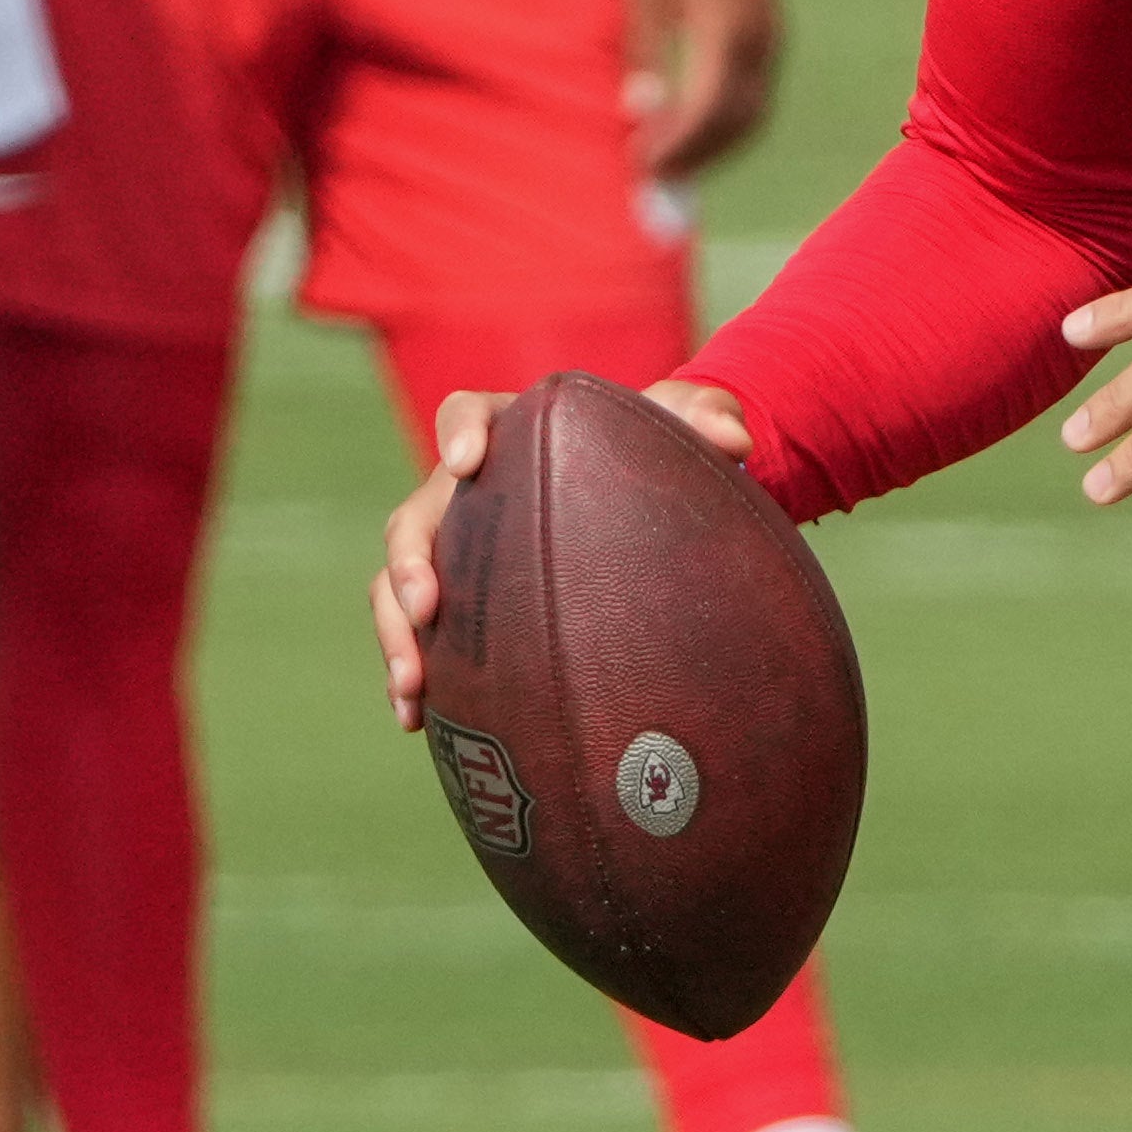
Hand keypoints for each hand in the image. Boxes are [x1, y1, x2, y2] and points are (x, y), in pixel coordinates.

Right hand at [372, 369, 753, 723]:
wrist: (643, 503)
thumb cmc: (653, 451)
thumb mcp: (682, 428)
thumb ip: (704, 418)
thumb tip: (734, 437)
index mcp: (509, 430)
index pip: (467, 412)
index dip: (460, 433)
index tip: (467, 462)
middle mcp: (465, 490)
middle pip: (415, 518)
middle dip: (410, 563)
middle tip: (428, 605)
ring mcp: (455, 549)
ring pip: (397, 585)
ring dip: (397, 634)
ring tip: (414, 686)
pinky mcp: (458, 603)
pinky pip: (416, 636)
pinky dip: (412, 674)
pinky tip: (416, 720)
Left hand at [625, 0, 783, 177]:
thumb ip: (644, 52)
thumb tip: (639, 112)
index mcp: (725, 23)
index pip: (710, 105)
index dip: (680, 144)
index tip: (645, 167)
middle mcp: (760, 39)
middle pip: (738, 121)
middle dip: (698, 156)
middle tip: (654, 178)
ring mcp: (772, 42)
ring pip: (752, 116)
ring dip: (714, 147)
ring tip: (668, 162)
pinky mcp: (771, 43)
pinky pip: (755, 98)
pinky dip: (726, 127)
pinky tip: (691, 135)